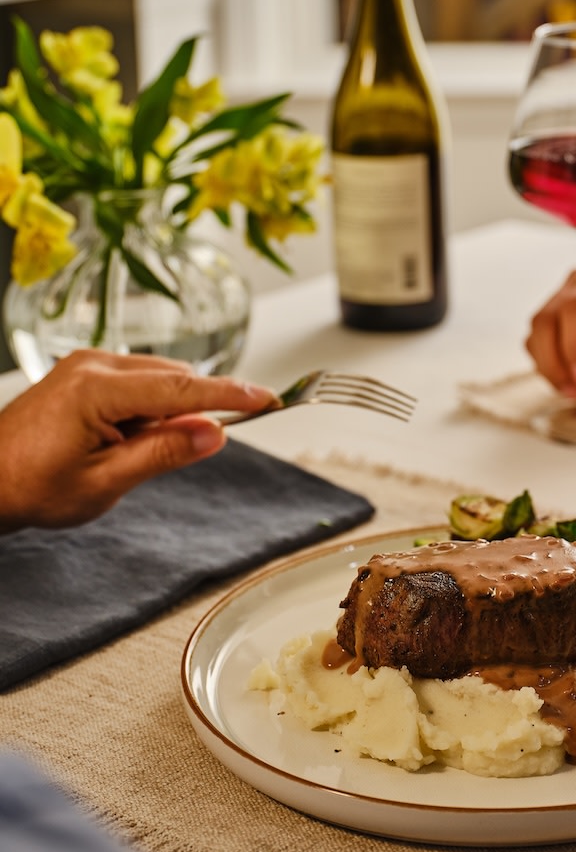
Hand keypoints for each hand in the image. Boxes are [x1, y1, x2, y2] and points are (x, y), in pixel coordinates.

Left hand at [0, 349, 277, 531]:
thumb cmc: (31, 487)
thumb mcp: (106, 483)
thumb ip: (164, 453)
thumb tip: (215, 433)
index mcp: (96, 390)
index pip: (182, 388)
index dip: (230, 395)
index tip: (268, 398)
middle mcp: (93, 365)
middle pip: (174, 379)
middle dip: (193, 412)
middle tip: (184, 452)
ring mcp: (87, 364)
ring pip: (160, 380)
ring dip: (169, 412)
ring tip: (134, 453)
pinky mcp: (85, 372)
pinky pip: (140, 382)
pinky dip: (150, 408)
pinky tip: (129, 438)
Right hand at [525, 267, 575, 397]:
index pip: (575, 307)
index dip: (574, 343)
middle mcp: (575, 286)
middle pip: (546, 321)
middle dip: (556, 362)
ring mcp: (558, 302)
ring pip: (536, 336)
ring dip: (550, 369)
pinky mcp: (550, 323)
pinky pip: (536, 346)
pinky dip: (549, 369)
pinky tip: (570, 384)